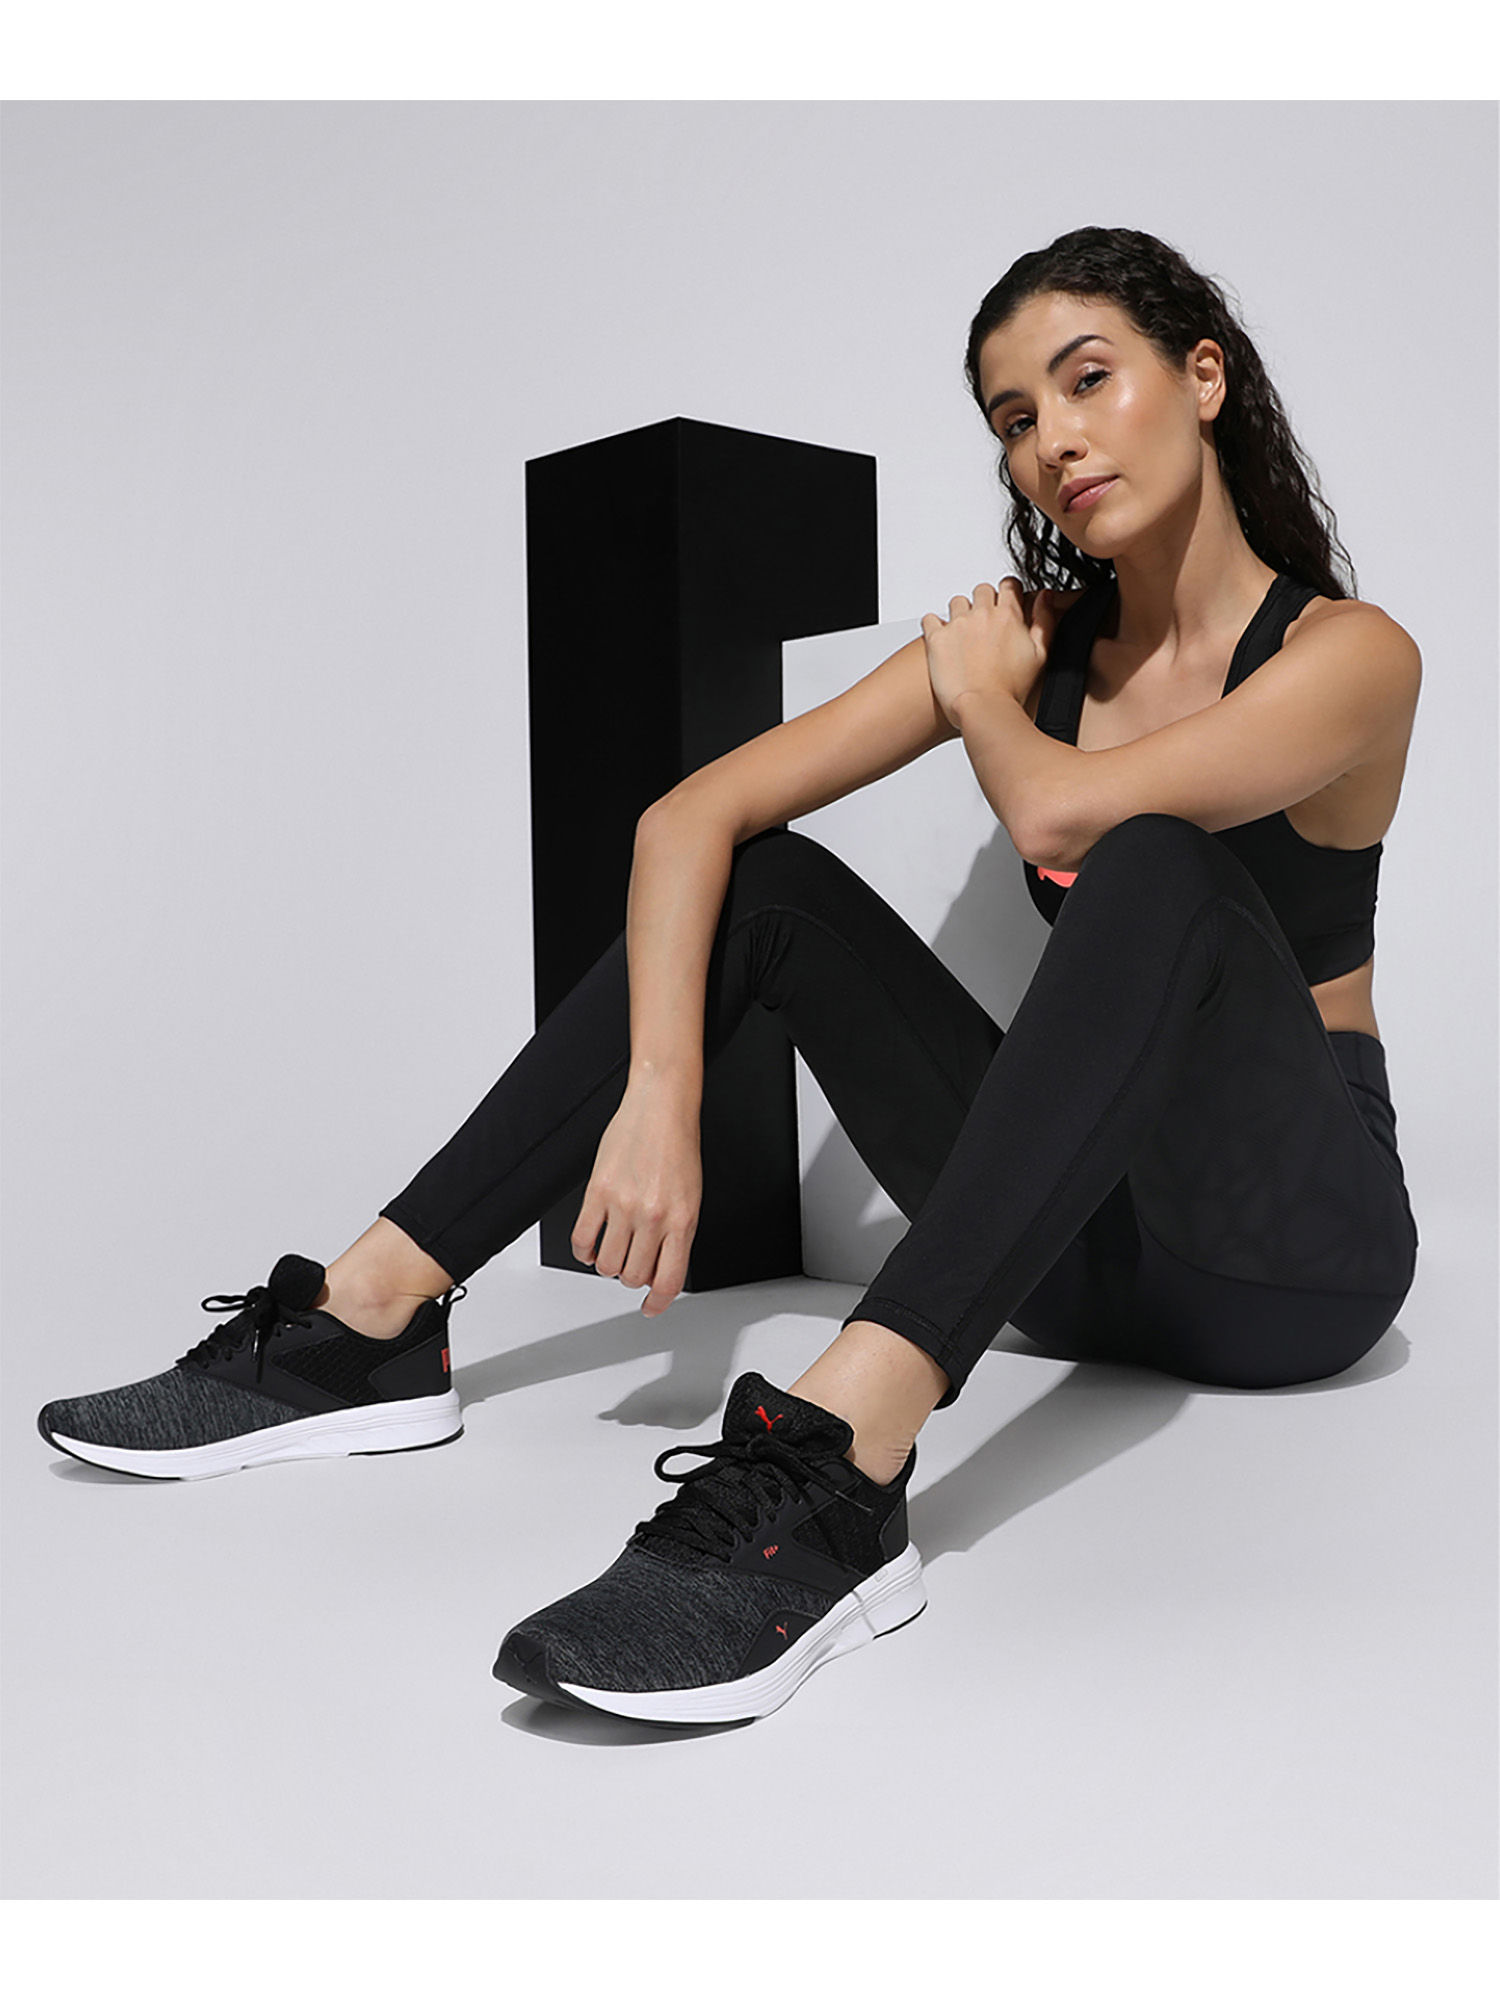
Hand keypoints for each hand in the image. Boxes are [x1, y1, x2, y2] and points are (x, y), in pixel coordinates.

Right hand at [571, 1084, 702, 1315]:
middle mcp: (654, 1217)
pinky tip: (590, 1245)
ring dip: (608, 1265)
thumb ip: (679, 1234)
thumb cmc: (679, 1147)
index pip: (668, 1281)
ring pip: (607, 1264)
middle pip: (634, 1276)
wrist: (661, 1106)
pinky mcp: (598, 1192)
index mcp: (683, 1221)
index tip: (650, 1307)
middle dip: (632, 1277)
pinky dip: (584, 1251)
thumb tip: (662, 1268)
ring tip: (613, 1251)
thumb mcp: (693, 1197)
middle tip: (633, 1264)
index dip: (657, 1303)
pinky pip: (582, 1239)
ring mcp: (624, 1206)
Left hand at [921, 578, 1068, 726]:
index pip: (1009, 585)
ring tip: (965, 636)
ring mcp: (957, 624)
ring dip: (961, 614)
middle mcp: (981, 614)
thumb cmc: (1010, 690)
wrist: (982, 709)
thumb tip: (1045, 596)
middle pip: (983, 590)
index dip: (1009, 593)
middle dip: (985, 603)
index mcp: (1008, 615)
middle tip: (986, 626)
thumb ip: (1044, 620)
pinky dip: (934, 626)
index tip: (1007, 603)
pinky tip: (943, 640)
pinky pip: (930, 619)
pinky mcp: (936, 638)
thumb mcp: (1040, 654)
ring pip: (958, 602)